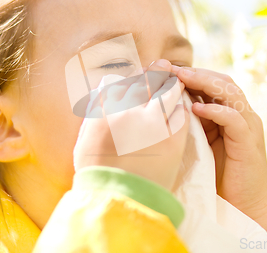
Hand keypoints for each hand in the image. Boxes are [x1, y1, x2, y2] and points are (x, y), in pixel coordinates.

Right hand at [74, 59, 189, 190]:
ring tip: (175, 82)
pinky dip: (181, 106)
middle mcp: (129, 113)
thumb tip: (105, 90)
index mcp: (104, 112)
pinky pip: (181, 113)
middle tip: (162, 64)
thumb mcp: (85, 140)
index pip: (119, 83)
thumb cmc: (98, 173)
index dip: (129, 78)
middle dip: (155, 70)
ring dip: (171, 84)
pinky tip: (181, 106)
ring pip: (167, 92)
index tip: (136, 76)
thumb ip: (96, 112)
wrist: (120, 201)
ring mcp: (152, 125)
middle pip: (146, 81)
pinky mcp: (172, 138)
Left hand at [171, 66, 266, 231]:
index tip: (166, 70)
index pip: (214, 83)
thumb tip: (165, 109)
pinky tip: (197, 109)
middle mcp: (242, 115)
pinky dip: (216, 111)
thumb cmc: (220, 177)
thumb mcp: (202, 144)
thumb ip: (192, 125)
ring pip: (230, 94)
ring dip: (205, 83)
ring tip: (181, 78)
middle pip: (222, 82)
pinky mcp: (248, 142)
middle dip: (197, 73)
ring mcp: (248, 127)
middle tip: (172, 68)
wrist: (246, 207)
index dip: (192, 74)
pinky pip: (234, 119)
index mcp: (230, 113)